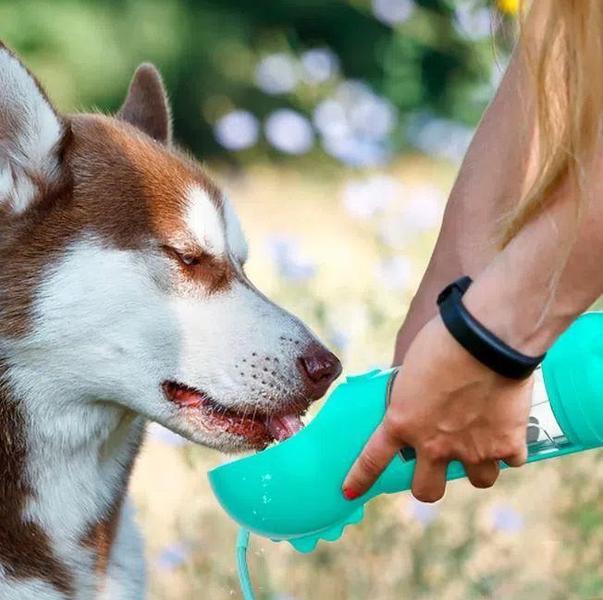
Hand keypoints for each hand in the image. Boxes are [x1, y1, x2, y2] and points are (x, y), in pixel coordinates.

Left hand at [342, 315, 532, 501]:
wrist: (486, 338)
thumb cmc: (443, 341)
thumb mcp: (411, 368)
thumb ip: (411, 394)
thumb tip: (418, 399)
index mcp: (402, 422)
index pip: (373, 460)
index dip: (360, 479)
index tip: (350, 492)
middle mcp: (434, 444)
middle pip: (427, 491)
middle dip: (430, 484)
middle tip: (436, 465)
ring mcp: (472, 449)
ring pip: (478, 480)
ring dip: (479, 465)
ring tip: (483, 443)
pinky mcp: (507, 444)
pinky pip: (512, 460)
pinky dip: (512, 448)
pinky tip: (510, 429)